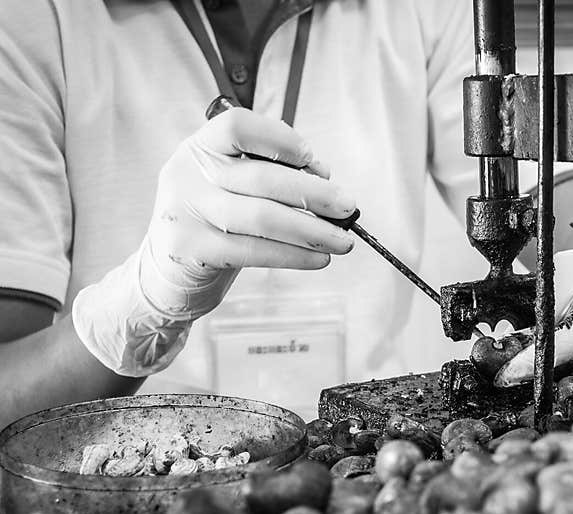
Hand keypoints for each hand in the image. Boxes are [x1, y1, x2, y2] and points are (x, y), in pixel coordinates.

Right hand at [73, 108, 355, 375]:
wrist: (166, 269)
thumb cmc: (213, 220)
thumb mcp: (230, 185)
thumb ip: (269, 174)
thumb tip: (324, 179)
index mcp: (201, 147)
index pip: (240, 126)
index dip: (283, 140)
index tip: (317, 164)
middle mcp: (188, 174)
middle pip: (261, 178)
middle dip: (315, 194)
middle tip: (348, 208)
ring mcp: (187, 212)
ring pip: (262, 219)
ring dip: (312, 230)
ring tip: (342, 240)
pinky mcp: (193, 250)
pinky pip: (254, 252)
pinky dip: (294, 256)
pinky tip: (318, 258)